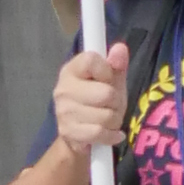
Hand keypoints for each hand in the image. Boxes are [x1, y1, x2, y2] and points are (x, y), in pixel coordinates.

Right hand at [51, 45, 130, 163]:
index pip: (91, 60)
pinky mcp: (68, 132)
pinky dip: (110, 135)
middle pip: (106, 93)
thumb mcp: (111, 81)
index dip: (107, 71)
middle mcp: (63, 88)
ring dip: (114, 120)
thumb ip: (116, 64)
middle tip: (111, 105)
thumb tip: (120, 49)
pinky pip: (99, 132)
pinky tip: (110, 133)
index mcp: (71, 70)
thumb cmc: (97, 101)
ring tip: (108, 119)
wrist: (79, 135)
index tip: (107, 80)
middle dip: (116, 102)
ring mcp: (63, 111)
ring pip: (106, 116)